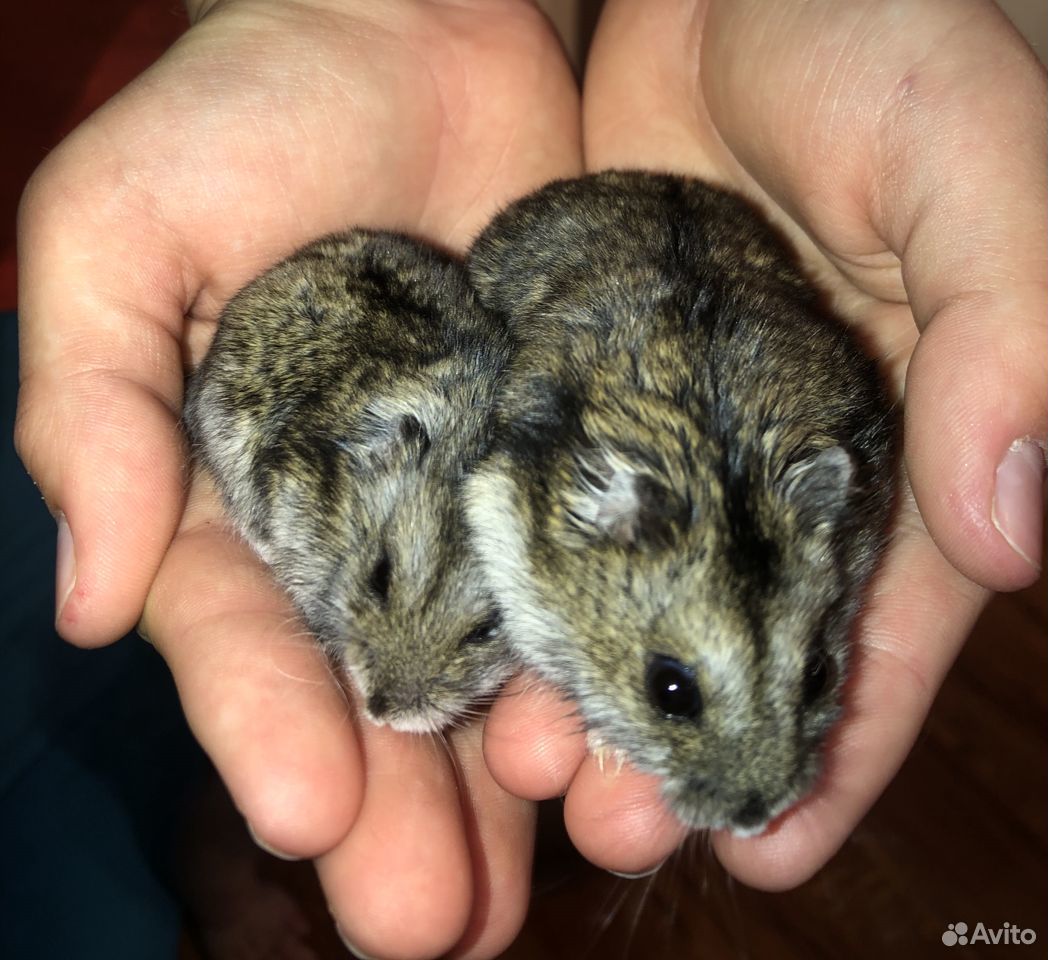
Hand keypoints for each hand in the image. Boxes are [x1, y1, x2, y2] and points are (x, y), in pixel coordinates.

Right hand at [16, 1, 581, 955]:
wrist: (413, 34)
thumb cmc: (245, 113)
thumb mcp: (118, 236)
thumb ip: (90, 406)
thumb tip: (84, 598)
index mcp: (238, 490)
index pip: (244, 635)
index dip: (268, 726)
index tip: (310, 814)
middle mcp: (356, 522)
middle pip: (372, 691)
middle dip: (394, 810)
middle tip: (428, 930)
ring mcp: (469, 499)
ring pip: (484, 668)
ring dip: (498, 786)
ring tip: (517, 897)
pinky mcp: (565, 458)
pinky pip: (581, 578)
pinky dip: (595, 666)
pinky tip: (616, 758)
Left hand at [485, 0, 1046, 886]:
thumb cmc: (890, 35)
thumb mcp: (975, 168)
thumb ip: (1010, 338)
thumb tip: (1020, 531)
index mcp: (900, 439)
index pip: (879, 631)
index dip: (835, 742)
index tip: (766, 848)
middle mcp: (782, 456)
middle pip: (732, 635)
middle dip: (681, 739)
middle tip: (613, 833)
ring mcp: (670, 423)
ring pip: (627, 586)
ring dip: (581, 679)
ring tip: (526, 770)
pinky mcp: (577, 376)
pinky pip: (543, 492)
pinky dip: (514, 571)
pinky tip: (470, 637)